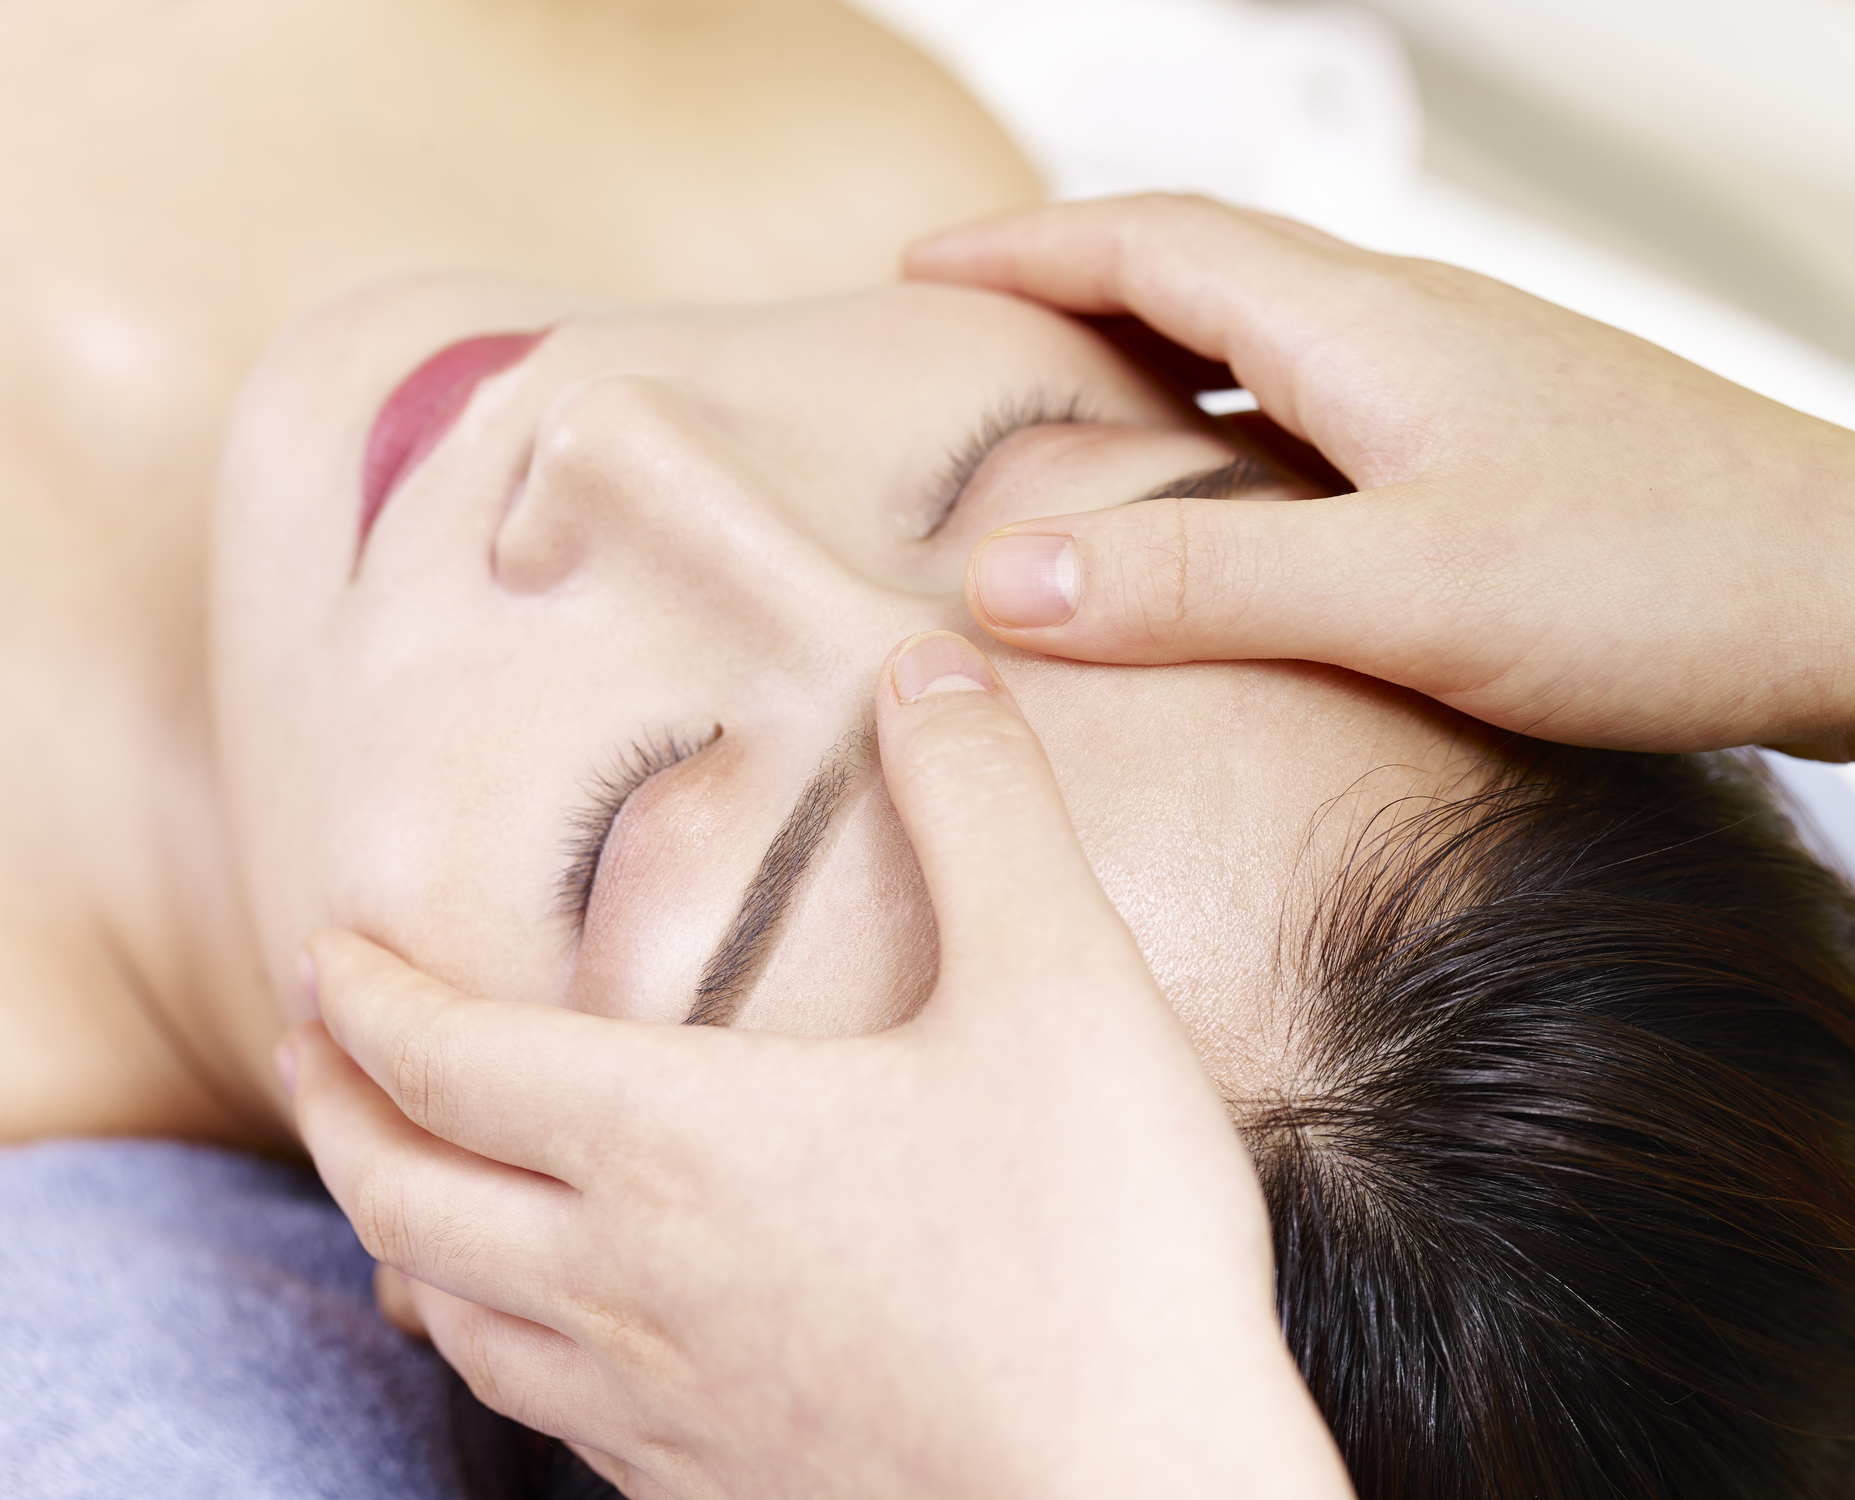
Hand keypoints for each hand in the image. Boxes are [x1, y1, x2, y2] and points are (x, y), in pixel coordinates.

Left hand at [281, 631, 1351, 1499]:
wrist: (1141, 1499)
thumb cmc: (1096, 1244)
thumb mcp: (1061, 981)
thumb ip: (985, 809)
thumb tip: (928, 669)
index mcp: (674, 1144)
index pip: (450, 1061)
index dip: (368, 999)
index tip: (326, 952)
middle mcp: (626, 1281)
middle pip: (403, 1195)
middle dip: (339, 1109)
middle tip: (310, 1049)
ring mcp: (659, 1408)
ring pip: (457, 1321)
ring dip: (394, 1235)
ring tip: (390, 1193)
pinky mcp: (715, 1491)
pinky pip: (548, 1419)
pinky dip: (497, 1353)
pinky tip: (550, 1350)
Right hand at [906, 195, 1854, 829]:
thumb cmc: (1666, 580)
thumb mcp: (1406, 591)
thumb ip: (1202, 579)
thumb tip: (1005, 575)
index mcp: (1367, 326)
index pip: (1151, 242)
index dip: (1021, 249)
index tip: (915, 268)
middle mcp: (1412, 327)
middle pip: (1204, 266)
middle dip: (1070, 284)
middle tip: (974, 333)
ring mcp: (1464, 381)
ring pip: (1271, 333)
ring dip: (1156, 351)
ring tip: (1074, 411)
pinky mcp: (1502, 445)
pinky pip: (1331, 400)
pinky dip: (1240, 419)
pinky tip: (1244, 497)